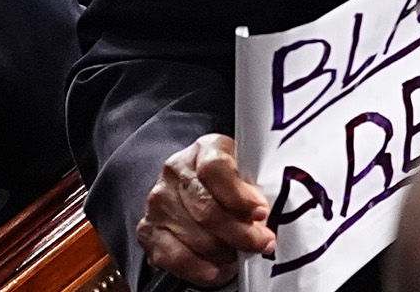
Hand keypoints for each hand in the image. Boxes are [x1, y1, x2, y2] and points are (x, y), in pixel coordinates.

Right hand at [137, 133, 275, 287]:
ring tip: (243, 254)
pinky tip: (221, 269)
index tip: (261, 213)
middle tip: (262, 242)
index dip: (240, 195)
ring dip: (224, 252)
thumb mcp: (246, 170)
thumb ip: (255, 185)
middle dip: (240, 232)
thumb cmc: (230, 178)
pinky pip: (176, 258)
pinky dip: (203, 269)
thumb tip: (271, 214)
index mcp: (204, 149)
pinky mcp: (148, 230)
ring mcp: (159, 202)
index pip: (216, 169)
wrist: (193, 184)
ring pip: (194, 237)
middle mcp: (175, 172)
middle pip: (206, 208)